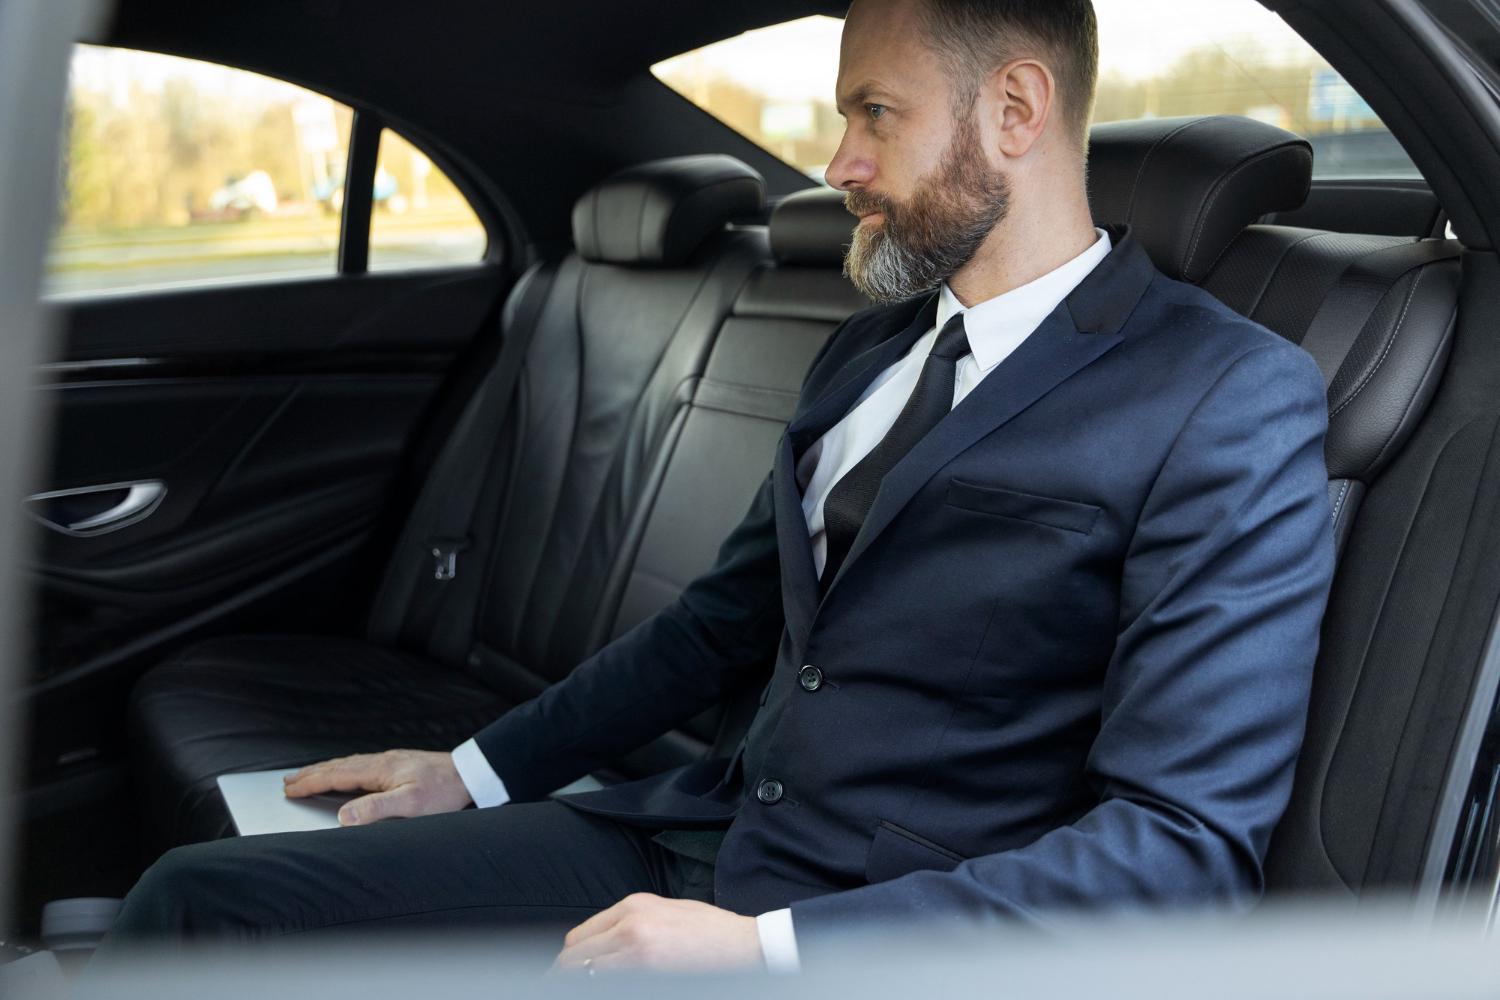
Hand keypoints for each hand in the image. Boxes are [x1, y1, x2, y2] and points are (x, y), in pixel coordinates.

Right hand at [283, 749, 471, 825]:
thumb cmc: (443, 790)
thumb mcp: (411, 804)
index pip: (336, 776)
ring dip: (325, 770)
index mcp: (379, 769)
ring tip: (308, 775)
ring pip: (348, 764)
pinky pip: (361, 765)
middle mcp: (381, 761)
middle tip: (288, 781)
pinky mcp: (398, 764)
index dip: (311, 783)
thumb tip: (344, 816)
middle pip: (338, 766)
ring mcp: (389, 761)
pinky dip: (343, 768)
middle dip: (311, 774)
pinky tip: (345, 773)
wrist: (469, 774)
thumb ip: (376, 809)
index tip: (290, 790)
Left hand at [552, 893, 761, 973]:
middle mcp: (629, 923)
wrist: (742, 946)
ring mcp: (635, 948)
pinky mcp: (645, 970)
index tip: (567, 970)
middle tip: (563, 985)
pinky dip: (600, 986)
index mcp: (633, 905)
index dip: (570, 958)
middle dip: (566, 973)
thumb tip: (604, 943)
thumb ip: (632, 921)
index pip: (581, 934)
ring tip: (578, 988)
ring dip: (580, 981)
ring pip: (585, 971)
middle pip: (575, 954)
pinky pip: (607, 983)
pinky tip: (603, 988)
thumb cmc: (711, 931)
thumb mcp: (666, 911)